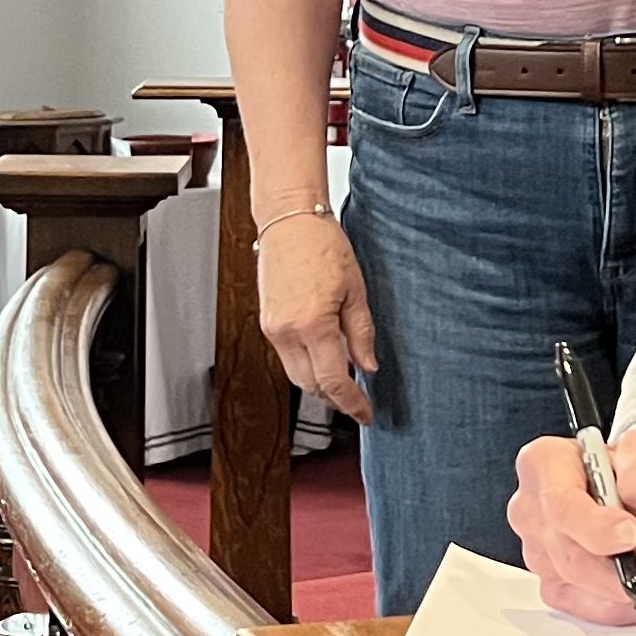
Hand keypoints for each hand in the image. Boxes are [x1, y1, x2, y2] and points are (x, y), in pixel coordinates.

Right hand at [253, 208, 376, 423]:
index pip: (333, 381)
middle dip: (335, 398)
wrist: (289, 221)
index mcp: (312, 325)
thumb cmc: (324, 246)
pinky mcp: (266, 323)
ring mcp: (272, 329)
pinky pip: (287, 357)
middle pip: (311, 386)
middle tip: (359, 400)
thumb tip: (369, 367)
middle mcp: (286, 332)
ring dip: (319, 383)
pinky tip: (325, 356)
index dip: (352, 403)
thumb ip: (361, 334)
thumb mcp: (355, 290)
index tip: (366, 413)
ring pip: (296, 375)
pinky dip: (307, 364)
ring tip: (345, 379)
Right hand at [508, 428, 635, 624]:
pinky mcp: (557, 586)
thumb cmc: (635, 470)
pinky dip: (635, 602)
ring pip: (582, 591)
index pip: (560, 505)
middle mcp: (532, 511)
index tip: (632, 534)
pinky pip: (595, 610)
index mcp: (544, 464)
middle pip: (568, 558)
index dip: (595, 528)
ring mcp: (540, 553)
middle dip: (621, 571)